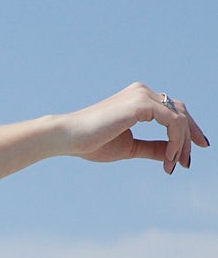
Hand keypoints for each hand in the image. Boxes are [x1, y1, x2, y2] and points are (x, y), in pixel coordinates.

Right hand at [58, 83, 207, 172]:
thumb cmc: (91, 142)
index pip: (172, 111)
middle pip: (180, 111)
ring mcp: (143, 95)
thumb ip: (152, 147)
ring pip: (179, 118)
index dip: (185, 132)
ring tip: (173, 164)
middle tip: (186, 162)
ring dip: (181, 143)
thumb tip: (171, 154)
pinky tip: (168, 157)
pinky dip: (174, 140)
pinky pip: (172, 121)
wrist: (69, 137)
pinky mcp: (141, 104)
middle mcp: (143, 92)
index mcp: (139, 99)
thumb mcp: (130, 147)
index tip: (188, 154)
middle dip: (189, 137)